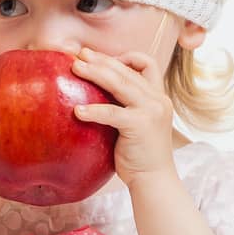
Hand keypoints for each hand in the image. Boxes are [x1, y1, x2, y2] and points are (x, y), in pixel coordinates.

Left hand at [70, 48, 178, 184]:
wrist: (153, 179)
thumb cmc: (138, 154)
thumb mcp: (136, 123)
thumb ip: (124, 106)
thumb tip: (93, 94)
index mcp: (158, 96)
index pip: (147, 64)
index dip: (125, 56)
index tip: (101, 59)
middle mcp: (158, 99)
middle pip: (127, 70)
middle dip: (101, 59)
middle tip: (79, 54)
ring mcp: (151, 110)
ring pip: (120, 83)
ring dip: (95, 72)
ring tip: (75, 68)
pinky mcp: (141, 125)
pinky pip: (112, 112)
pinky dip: (93, 110)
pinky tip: (77, 111)